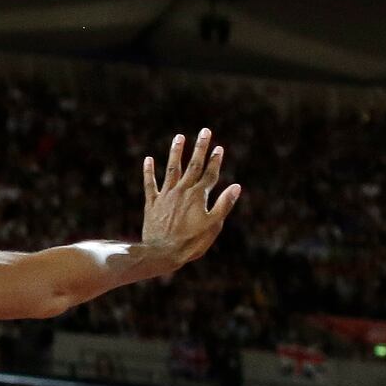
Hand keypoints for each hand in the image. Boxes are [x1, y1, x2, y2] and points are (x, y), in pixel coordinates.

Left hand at [140, 128, 239, 272]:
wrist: (161, 253)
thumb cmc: (191, 242)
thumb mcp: (213, 225)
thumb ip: (224, 204)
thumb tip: (236, 186)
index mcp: (198, 196)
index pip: (210, 173)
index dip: (215, 160)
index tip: (219, 147)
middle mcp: (182, 191)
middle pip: (193, 165)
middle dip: (200, 147)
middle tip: (204, 131)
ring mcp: (166, 196)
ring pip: (172, 169)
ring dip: (176, 152)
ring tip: (179, 137)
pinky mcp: (152, 204)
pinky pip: (150, 184)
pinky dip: (149, 171)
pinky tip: (148, 159)